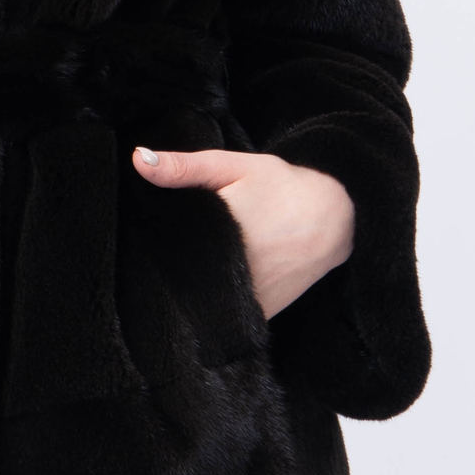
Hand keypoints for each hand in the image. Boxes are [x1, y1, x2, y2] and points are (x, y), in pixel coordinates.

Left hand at [130, 145, 354, 321]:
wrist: (336, 219)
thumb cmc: (282, 187)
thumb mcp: (234, 167)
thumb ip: (184, 166)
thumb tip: (138, 159)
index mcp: (221, 233)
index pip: (162, 248)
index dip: (149, 243)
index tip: (141, 234)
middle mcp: (232, 272)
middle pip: (177, 277)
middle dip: (165, 265)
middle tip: (162, 249)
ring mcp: (246, 299)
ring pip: (197, 300)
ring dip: (186, 286)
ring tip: (186, 264)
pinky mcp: (259, 314)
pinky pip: (221, 315)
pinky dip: (209, 302)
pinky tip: (208, 282)